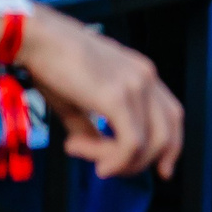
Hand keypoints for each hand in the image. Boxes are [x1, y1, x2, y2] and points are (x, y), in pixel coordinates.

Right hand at [19, 6, 184, 179]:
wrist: (39, 41)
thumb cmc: (54, 65)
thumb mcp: (79, 100)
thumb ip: (91, 127)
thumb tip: (95, 152)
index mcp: (142, 74)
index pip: (172, 115)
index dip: (172, 146)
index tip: (162, 169)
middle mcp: (146, 78)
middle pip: (168, 133)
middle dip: (142, 162)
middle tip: (108, 170)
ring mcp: (136, 86)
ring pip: (149, 143)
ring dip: (118, 162)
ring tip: (80, 152)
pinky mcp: (118, 97)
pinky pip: (131, 143)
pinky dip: (113, 159)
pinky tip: (81, 151)